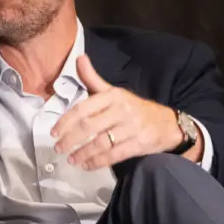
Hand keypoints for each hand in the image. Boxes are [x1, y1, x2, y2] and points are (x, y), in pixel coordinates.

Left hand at [51, 55, 184, 169]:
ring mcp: (131, 127)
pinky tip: (87, 166)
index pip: (84, 108)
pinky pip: (115, 155)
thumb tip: (79, 58)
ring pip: (101, 142)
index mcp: (112, 96)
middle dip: (70, 139)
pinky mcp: (140, 144)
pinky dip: (98, 162)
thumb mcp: (114, 91)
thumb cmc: (134, 108)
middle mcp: (121, 110)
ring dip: (83, 153)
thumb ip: (93, 79)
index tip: (54, 133)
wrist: (168, 123)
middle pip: (90, 126)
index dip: (66, 121)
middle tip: (58, 148)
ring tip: (71, 159)